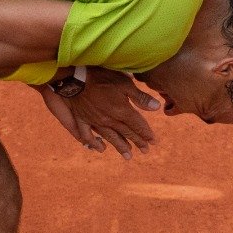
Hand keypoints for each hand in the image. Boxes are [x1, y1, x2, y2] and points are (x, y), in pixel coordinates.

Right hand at [36, 68, 161, 158]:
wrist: (76, 77)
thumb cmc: (102, 76)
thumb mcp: (125, 83)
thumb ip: (140, 97)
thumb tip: (157, 107)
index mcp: (122, 111)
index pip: (137, 125)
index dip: (146, 134)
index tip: (153, 141)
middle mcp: (110, 120)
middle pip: (127, 133)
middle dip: (137, 142)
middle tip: (145, 150)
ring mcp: (96, 122)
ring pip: (111, 137)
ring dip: (120, 146)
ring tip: (128, 156)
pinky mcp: (83, 120)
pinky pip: (88, 135)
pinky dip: (94, 143)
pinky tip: (100, 149)